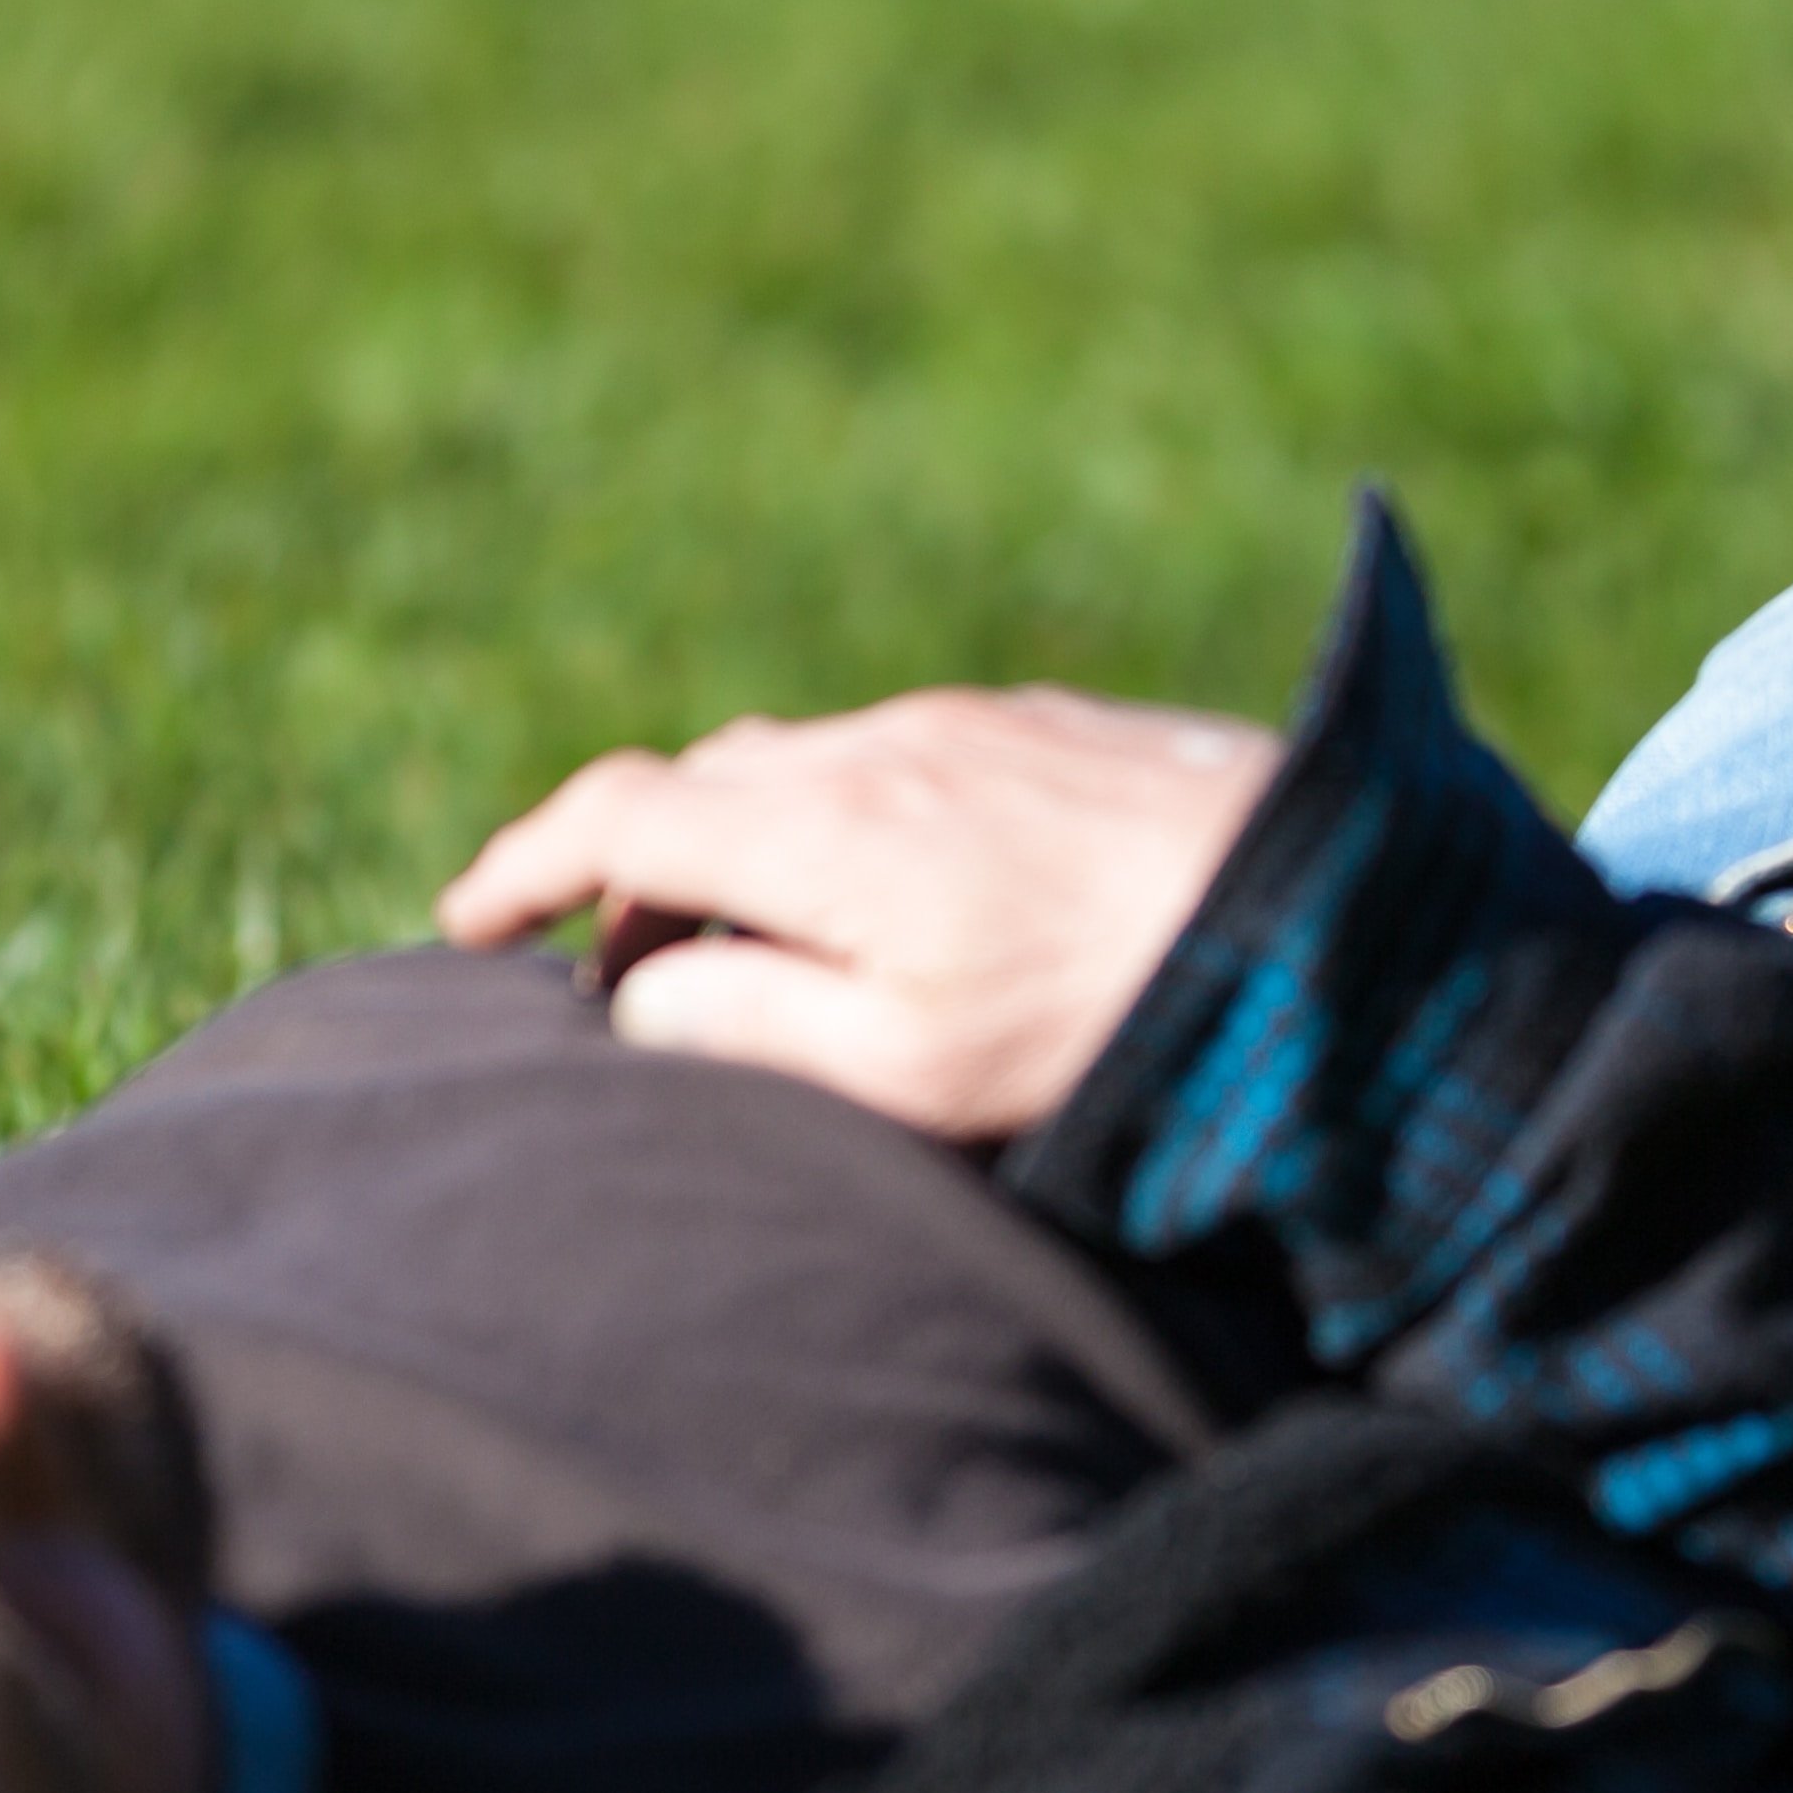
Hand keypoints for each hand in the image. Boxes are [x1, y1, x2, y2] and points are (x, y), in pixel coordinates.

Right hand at [431, 684, 1274, 1141]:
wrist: (1329, 910)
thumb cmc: (1110, 1019)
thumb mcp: (903, 1069)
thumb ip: (746, 1027)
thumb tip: (637, 1002)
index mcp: (819, 831)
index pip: (614, 819)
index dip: (519, 868)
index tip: (463, 925)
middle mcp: (878, 748)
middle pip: (699, 784)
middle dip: (630, 870)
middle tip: (618, 973)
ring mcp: (971, 723)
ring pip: (803, 763)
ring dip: (747, 843)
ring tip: (759, 948)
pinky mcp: (1052, 727)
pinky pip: (902, 755)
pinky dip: (847, 820)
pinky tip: (907, 902)